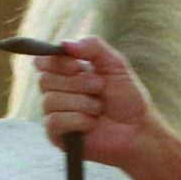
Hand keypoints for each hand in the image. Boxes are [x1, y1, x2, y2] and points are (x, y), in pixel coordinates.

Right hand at [33, 36, 153, 167]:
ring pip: (50, 101)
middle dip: (77, 83)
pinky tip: (91, 123)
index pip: (42, 61)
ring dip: (82, 103)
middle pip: (44, 80)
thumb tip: (64, 43)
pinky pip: (54, 121)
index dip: (57, 62)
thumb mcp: (115, 63)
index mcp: (66, 72)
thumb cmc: (127, 96)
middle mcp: (56, 91)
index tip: (78, 66)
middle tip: (99, 87)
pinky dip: (77, 120)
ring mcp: (54, 113)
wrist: (138, 129)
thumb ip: (92, 47)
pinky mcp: (56, 135)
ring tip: (98, 108)